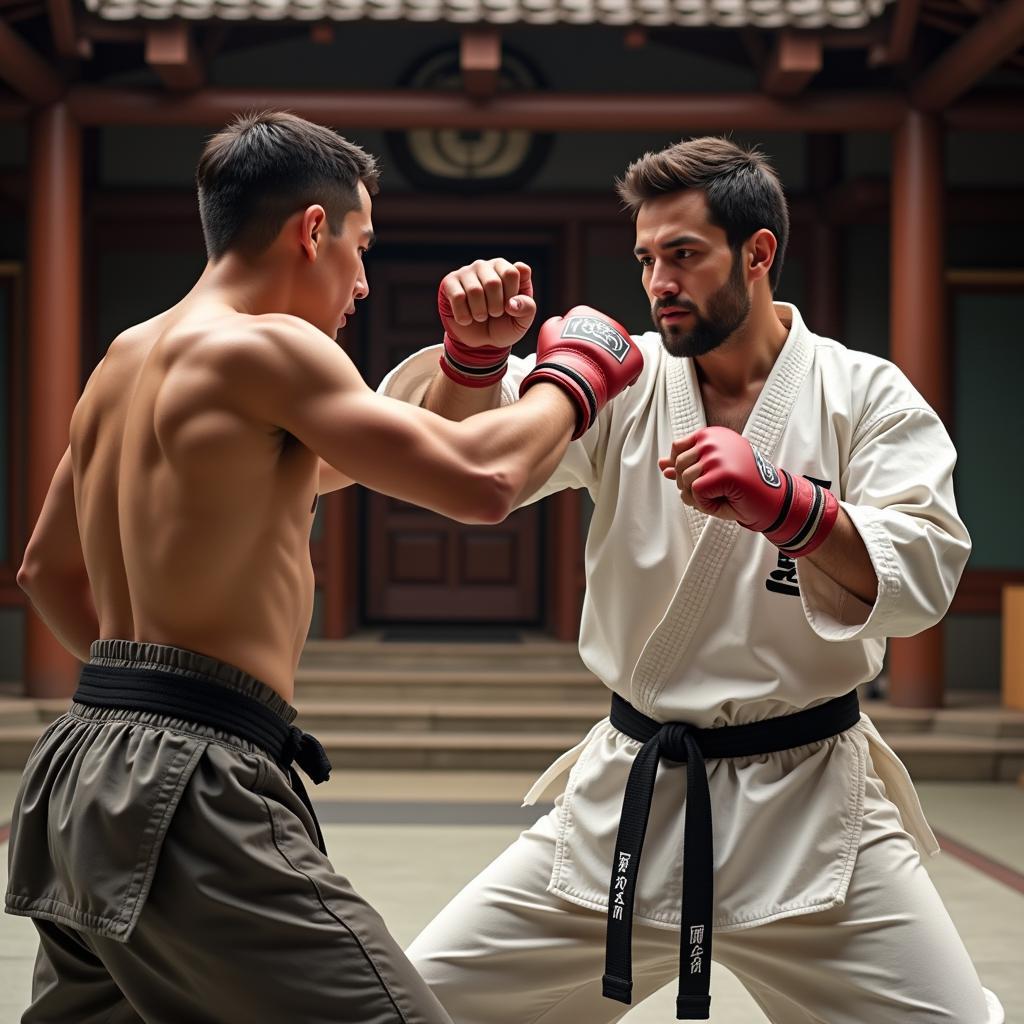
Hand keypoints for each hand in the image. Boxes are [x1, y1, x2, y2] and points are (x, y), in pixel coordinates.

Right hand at [439, 259, 535, 349]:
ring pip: (474, 291)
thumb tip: (511, 303)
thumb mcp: (522, 321)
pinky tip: (467, 318)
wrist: (480, 342)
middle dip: (496, 307)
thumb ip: (527, 308)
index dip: (512, 296)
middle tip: (494, 314)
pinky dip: (464, 315)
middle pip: (493, 282)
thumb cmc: (503, 325)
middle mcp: (486, 266)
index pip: (512, 273)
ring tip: (481, 316)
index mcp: (507, 269)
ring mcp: (467, 272)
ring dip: (480, 313)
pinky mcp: (450, 283)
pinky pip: (457, 297)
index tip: (510, 306)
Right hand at [520, 306, 643, 438]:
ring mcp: (623, 339)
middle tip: (585, 368)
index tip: (573, 355)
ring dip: (609, 363)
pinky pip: (631, 367)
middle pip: (601, 339)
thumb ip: (555, 325)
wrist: (575, 376)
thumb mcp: (547, 333)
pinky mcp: (635, 357)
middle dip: (596, 352)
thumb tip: (559, 323)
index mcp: (584, 313)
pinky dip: (623, 376)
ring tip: (597, 377)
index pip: (581, 326)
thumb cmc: (558, 357)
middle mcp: (607, 322)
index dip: (577, 343)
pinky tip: (610, 384)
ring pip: (617, 352)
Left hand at [659, 427, 838, 555]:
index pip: (677, 448)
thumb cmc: (743, 486)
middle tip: (715, 491)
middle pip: (679, 467)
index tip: (700, 478)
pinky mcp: (721, 473)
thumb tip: (662, 465)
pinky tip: (725, 501)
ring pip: (685, 481)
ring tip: (722, 494)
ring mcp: (717, 456)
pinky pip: (695, 494)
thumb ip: (686, 466)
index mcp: (712, 434)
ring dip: (699, 497)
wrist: (773, 500)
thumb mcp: (710, 473)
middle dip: (690, 486)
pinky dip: (706, 505)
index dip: (680, 468)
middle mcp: (714, 440)